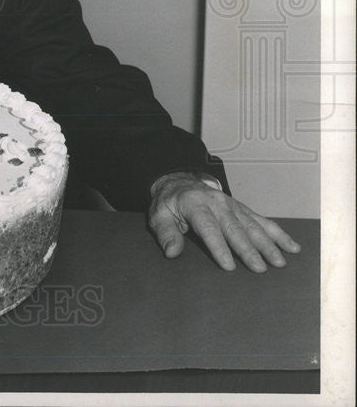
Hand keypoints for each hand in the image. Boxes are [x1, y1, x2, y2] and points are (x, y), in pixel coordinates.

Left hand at [148, 172, 300, 271]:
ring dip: (267, 244)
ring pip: (252, 225)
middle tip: (260, 269)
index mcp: (195, 205)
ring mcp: (233, 205)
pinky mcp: (242, 209)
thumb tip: (172, 253)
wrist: (180, 183)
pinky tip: (292, 247)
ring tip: (279, 262)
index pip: (208, 228)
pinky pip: (263, 221)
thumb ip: (166, 234)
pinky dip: (278, 234)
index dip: (219, 247)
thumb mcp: (159, 216)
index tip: (229, 266)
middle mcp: (217, 203)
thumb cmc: (169, 204)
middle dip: (248, 249)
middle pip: (235, 228)